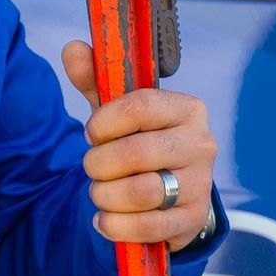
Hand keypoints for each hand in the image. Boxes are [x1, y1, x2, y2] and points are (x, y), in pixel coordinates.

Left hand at [64, 41, 217, 249]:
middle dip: (99, 164)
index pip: (140, 106)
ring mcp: (201, 184)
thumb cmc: (140, 144)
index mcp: (187, 109)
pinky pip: (146, 227)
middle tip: (94, 168)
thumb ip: (96, 80)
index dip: (104, 122)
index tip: (92, 132)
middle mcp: (201, 144)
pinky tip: (106, 219)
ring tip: (101, 193)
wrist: (168, 196)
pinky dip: (114, 225)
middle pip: (135, 153)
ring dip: (104, 195)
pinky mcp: (192, 220)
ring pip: (139, 192)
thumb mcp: (118, 112)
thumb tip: (73, 48)